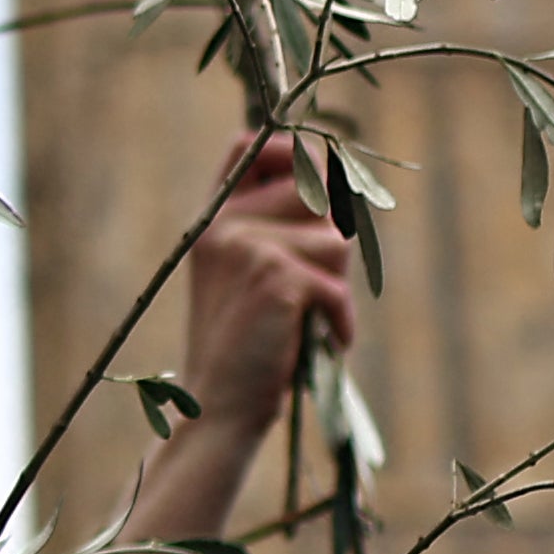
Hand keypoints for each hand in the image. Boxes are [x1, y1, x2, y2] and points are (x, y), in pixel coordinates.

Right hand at [99, 132, 356, 553]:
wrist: (217, 408)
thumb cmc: (243, 349)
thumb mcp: (243, 276)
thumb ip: (271, 229)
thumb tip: (336, 188)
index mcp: (212, 219)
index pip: (251, 145)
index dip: (293, 150)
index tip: (319, 186)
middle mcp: (225, 224)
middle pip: (314, 189)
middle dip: (333, 234)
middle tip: (319, 281)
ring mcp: (247, 247)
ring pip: (334, 239)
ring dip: (337, 286)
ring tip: (310, 321)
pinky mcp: (276, 278)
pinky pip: (337, 285)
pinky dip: (340, 321)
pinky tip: (323, 342)